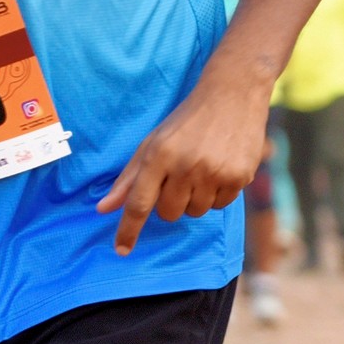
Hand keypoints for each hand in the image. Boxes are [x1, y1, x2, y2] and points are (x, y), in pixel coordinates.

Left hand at [97, 73, 269, 256]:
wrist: (233, 93)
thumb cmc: (187, 120)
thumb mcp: (153, 142)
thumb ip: (129, 178)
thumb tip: (103, 209)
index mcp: (160, 154)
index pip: (139, 203)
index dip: (128, 229)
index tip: (121, 250)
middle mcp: (186, 165)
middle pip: (168, 213)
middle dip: (169, 202)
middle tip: (178, 176)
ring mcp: (215, 172)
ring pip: (196, 212)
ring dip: (194, 198)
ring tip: (201, 168)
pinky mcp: (239, 176)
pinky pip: (220, 205)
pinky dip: (217, 193)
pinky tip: (220, 168)